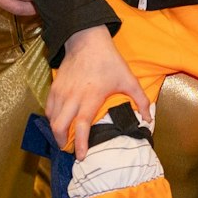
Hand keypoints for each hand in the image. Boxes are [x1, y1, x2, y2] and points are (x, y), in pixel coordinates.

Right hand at [48, 25, 150, 156]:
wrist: (87, 40)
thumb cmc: (108, 61)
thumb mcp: (128, 79)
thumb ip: (141, 100)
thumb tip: (148, 119)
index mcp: (91, 96)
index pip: (81, 125)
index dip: (80, 143)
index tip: (81, 156)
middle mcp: (73, 96)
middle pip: (59, 126)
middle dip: (62, 142)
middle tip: (70, 149)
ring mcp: (61, 92)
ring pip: (51, 119)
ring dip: (56, 131)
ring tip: (65, 138)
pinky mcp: (54, 87)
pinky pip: (48, 108)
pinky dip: (52, 119)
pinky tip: (59, 122)